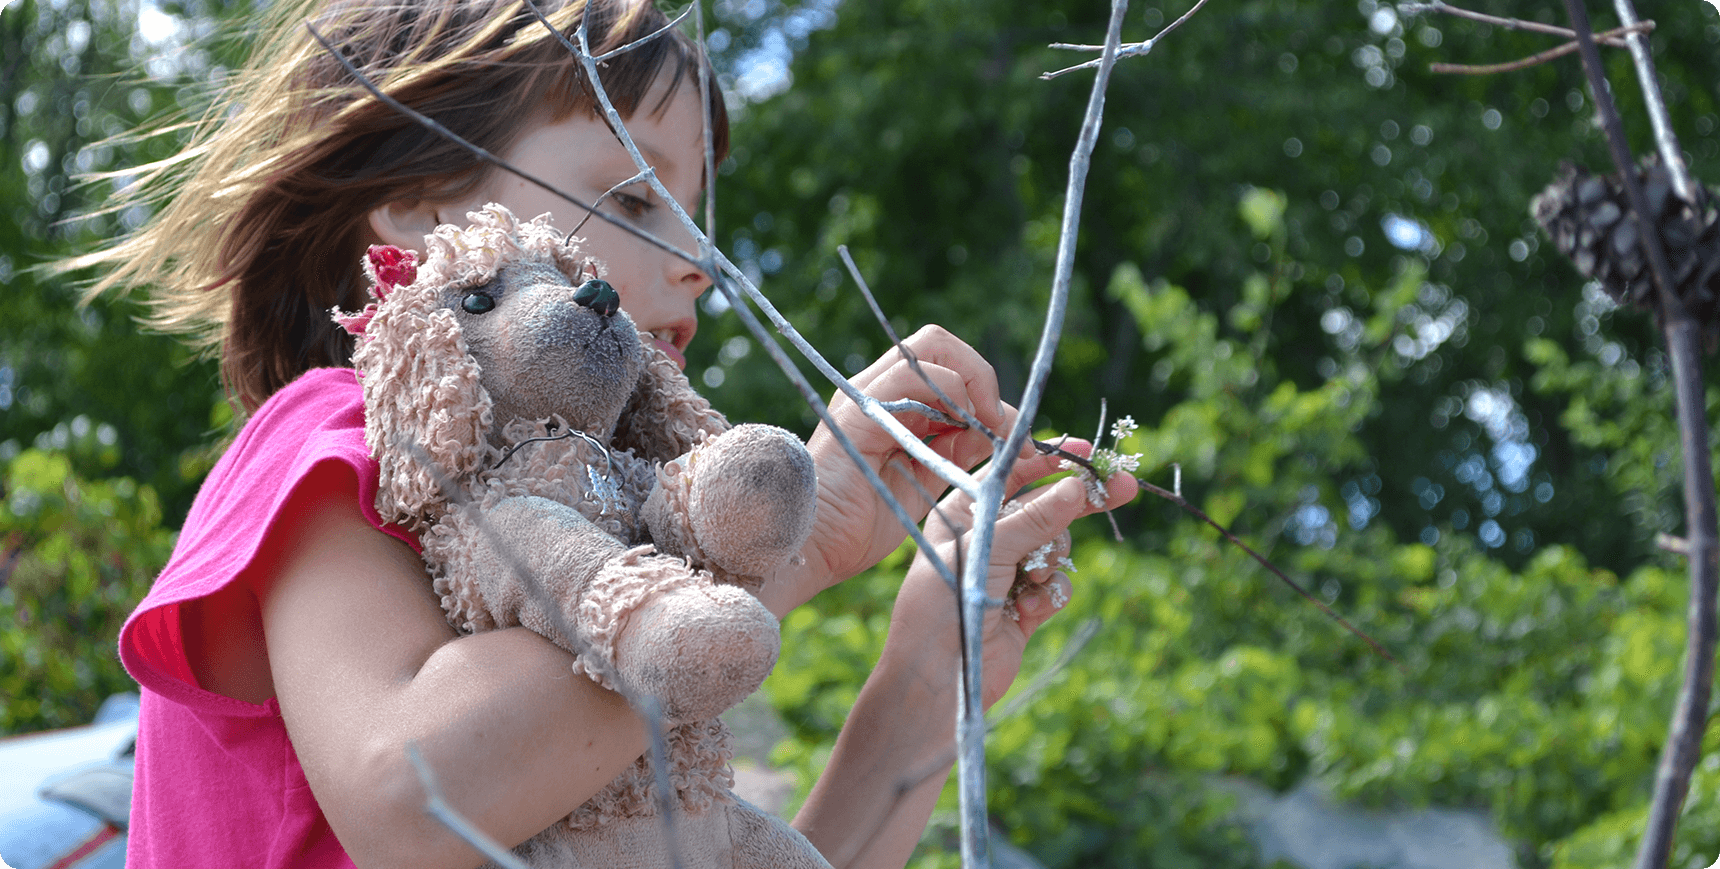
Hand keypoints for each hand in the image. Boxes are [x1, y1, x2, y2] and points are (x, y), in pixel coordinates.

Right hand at [791, 326, 1012, 607]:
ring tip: (986, 430)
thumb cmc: (861, 525)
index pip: (948, 367)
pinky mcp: (859, 409)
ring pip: (933, 347)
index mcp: (894, 406)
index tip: (1013, 435)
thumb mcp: (927, 480)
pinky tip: (962, 431)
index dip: (986, 390)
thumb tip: (1003, 431)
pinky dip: (951, 394)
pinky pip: (913, 376)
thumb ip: (958, 450)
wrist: (814, 549)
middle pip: (941, 345)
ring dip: (974, 384)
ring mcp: (866, 395)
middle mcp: (878, 391)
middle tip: (1001, 424)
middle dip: (983, 377)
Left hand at [889, 439, 1137, 708]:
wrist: (939, 677)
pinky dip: (1048, 596)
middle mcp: (986, 538)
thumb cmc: (946, 602)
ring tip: (1029, 581)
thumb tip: (1078, 487)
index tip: (1084, 451)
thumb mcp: (990, 548)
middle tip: (1122, 487)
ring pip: (1056, 548)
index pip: (1010, 475)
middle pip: (1044, 508)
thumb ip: (1036, 518)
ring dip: (1049, 563)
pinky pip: (1057, 586)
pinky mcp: (1024, 607)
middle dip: (1078, 502)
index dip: (1047, 461)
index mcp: (963, 514)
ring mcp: (1007, 572)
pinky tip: (1027, 611)